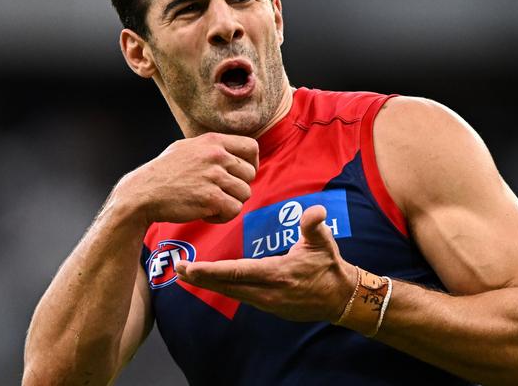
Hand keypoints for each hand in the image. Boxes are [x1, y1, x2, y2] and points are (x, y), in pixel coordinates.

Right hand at [116, 132, 258, 223]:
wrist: (142, 193)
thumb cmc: (164, 172)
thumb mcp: (188, 147)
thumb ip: (212, 148)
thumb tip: (235, 152)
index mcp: (213, 141)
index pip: (251, 147)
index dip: (252, 163)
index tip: (241, 174)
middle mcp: (216, 156)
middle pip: (250, 174)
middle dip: (238, 187)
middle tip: (220, 193)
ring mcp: (214, 177)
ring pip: (245, 193)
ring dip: (231, 202)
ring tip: (211, 204)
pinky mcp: (211, 198)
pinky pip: (234, 210)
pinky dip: (223, 216)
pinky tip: (207, 214)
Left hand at [174, 205, 356, 321]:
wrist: (340, 298)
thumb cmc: (329, 266)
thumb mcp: (324, 243)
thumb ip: (314, 226)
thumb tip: (316, 211)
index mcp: (277, 274)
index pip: (237, 273)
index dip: (211, 271)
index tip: (190, 267)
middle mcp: (267, 292)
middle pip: (226, 286)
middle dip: (200, 278)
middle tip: (178, 269)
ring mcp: (266, 302)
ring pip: (230, 292)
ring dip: (208, 283)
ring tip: (187, 274)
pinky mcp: (267, 305)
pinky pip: (239, 295)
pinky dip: (222, 287)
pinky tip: (210, 280)